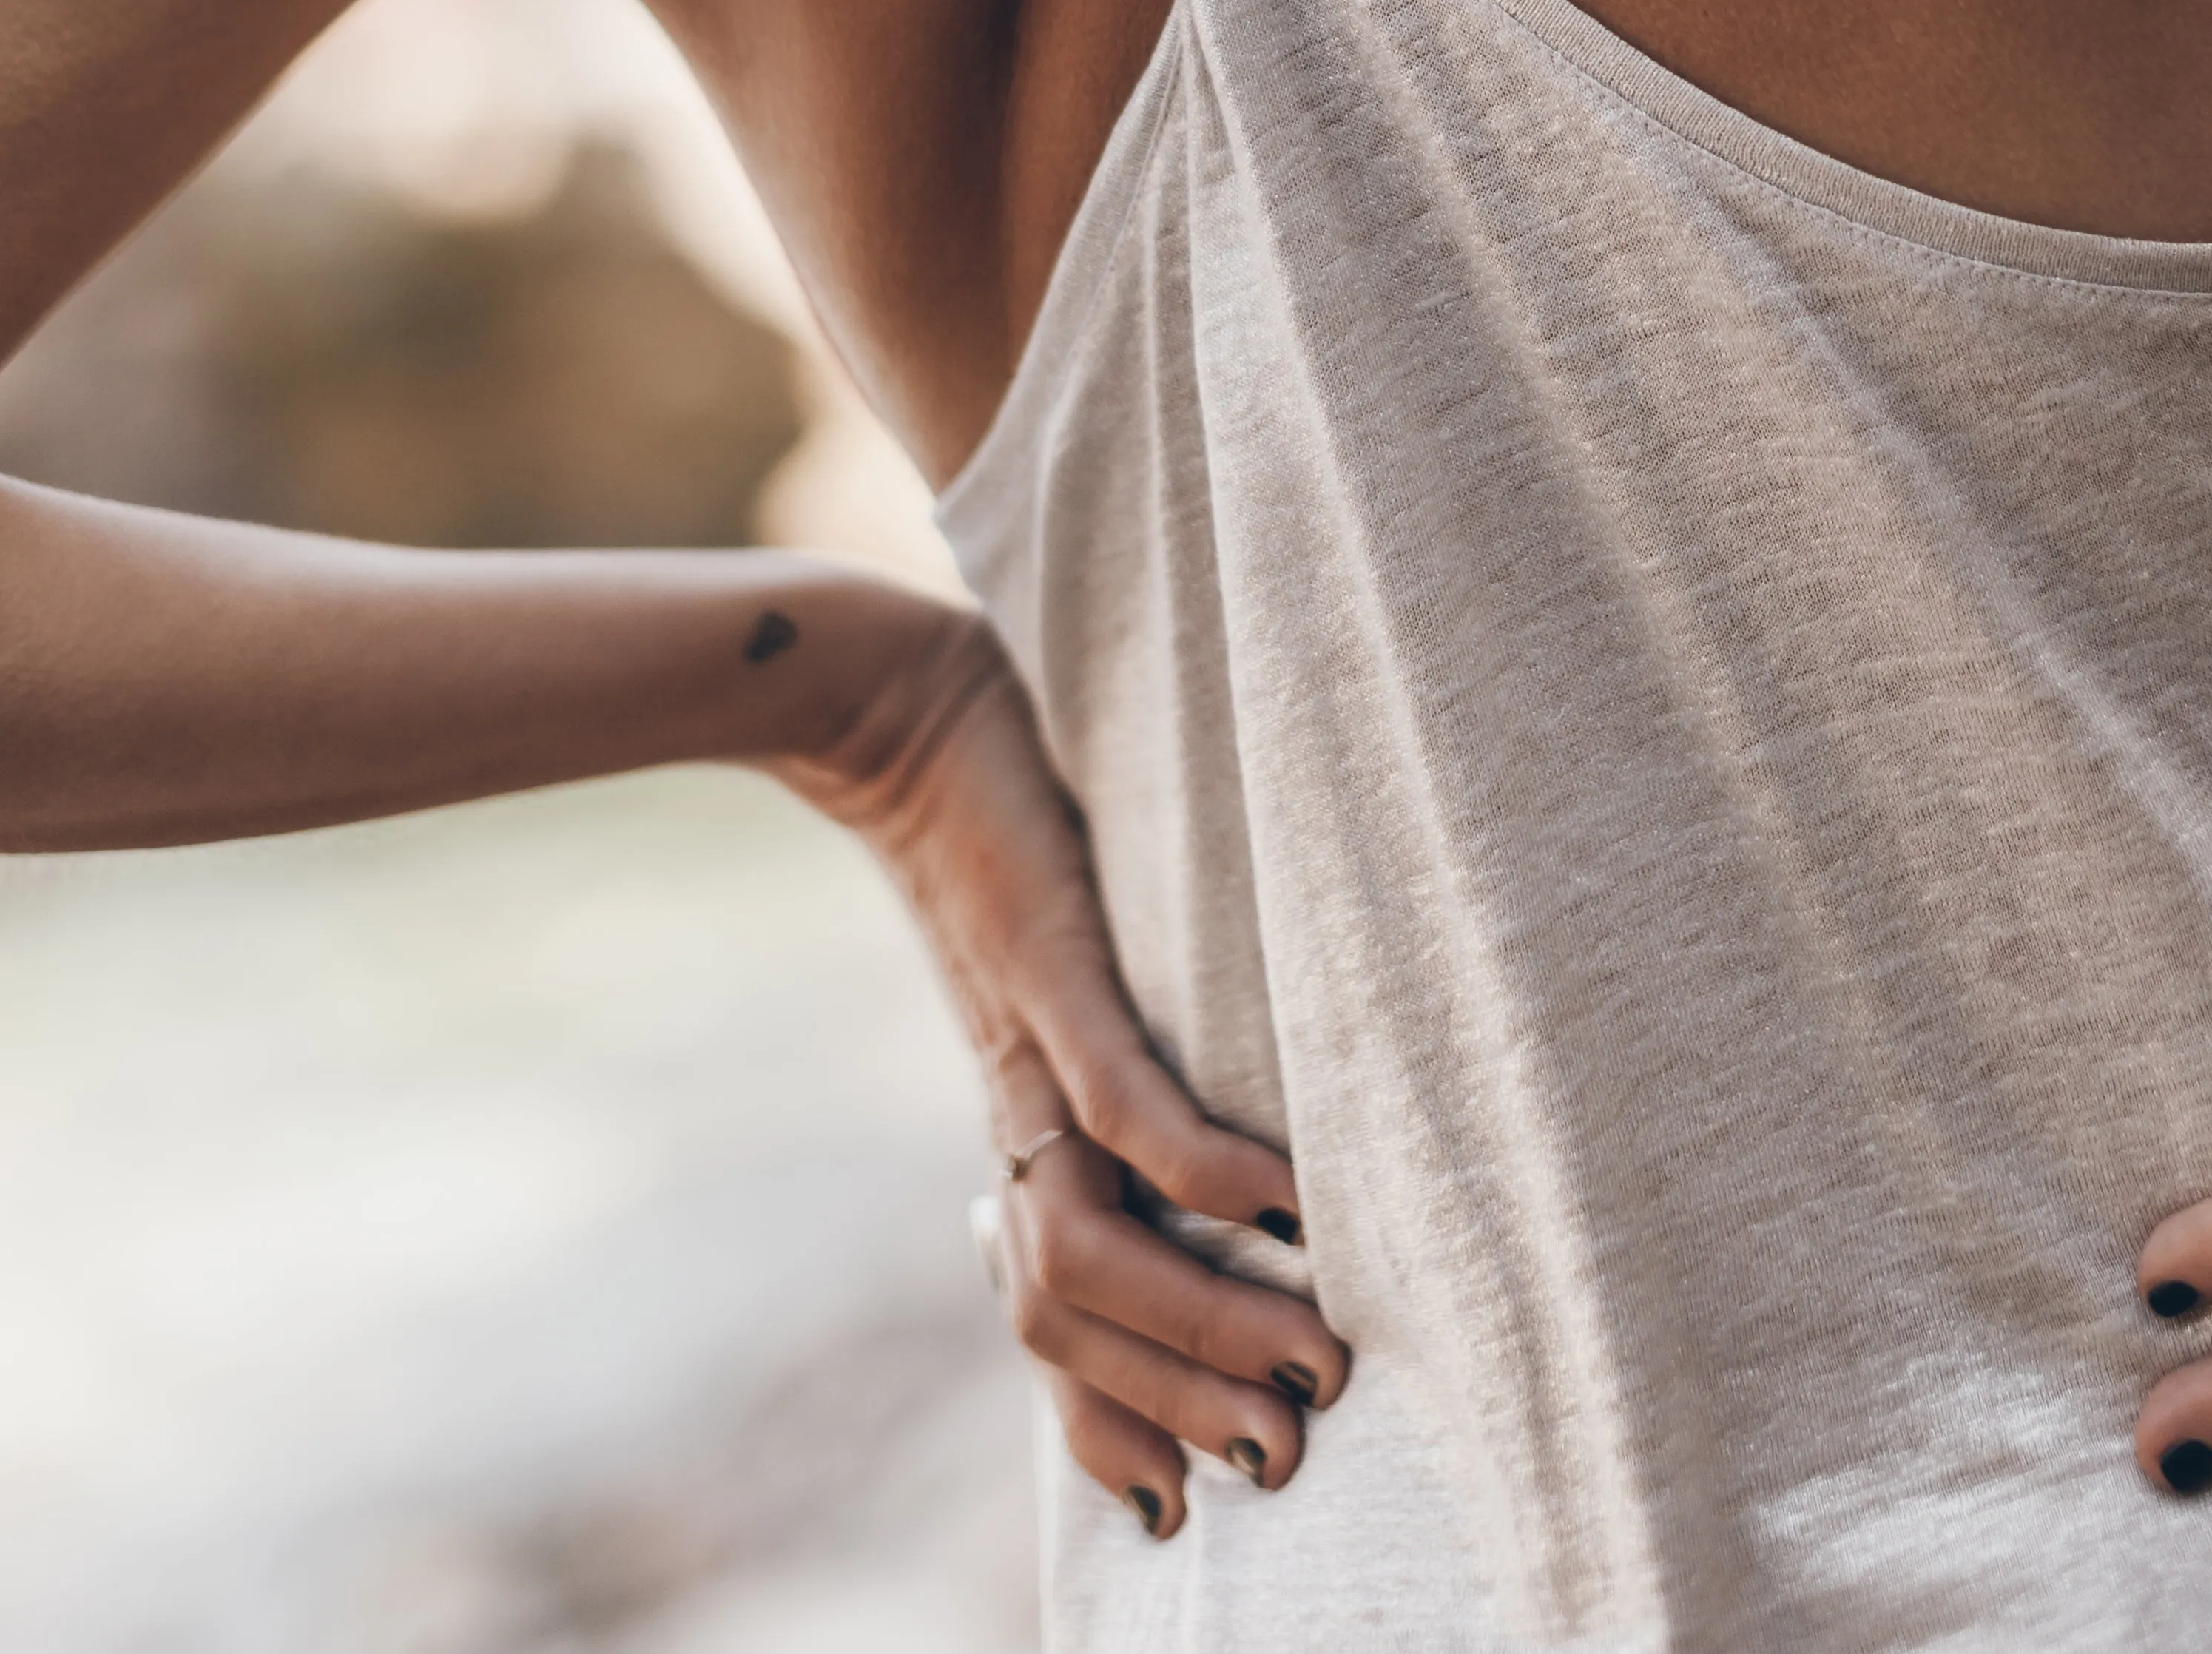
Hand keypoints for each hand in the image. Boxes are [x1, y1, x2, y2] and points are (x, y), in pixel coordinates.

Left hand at [763, 601, 1349, 1535]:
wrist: (899, 706)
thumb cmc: (1009, 829)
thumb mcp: (1071, 963)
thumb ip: (1124, 1050)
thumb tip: (1225, 1137)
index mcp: (1021, 1129)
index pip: (1048, 1324)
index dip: (1111, 1424)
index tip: (1193, 1505)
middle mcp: (1015, 1111)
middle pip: (1070, 1315)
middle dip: (1183, 1401)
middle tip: (1293, 1449)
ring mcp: (1028, 1040)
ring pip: (1089, 1242)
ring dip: (1197, 1319)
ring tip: (1312, 1351)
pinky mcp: (1049, 956)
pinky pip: (1117, 1095)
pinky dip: (1199, 1162)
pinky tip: (1280, 1198)